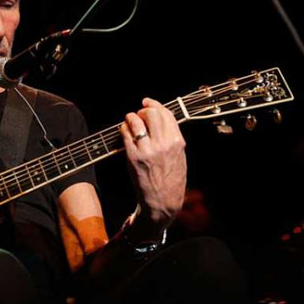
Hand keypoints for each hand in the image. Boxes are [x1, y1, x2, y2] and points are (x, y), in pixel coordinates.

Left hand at [119, 98, 186, 235]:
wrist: (163, 201)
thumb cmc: (171, 180)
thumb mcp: (179, 156)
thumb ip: (171, 138)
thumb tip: (159, 120)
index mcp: (177, 142)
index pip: (166, 114)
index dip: (155, 104)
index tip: (147, 102)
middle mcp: (164, 144)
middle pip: (151, 113)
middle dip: (142, 110)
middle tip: (138, 114)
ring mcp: (148, 150)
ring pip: (136, 120)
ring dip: (130, 118)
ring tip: (129, 121)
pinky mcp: (133, 157)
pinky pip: (125, 134)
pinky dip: (123, 129)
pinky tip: (124, 132)